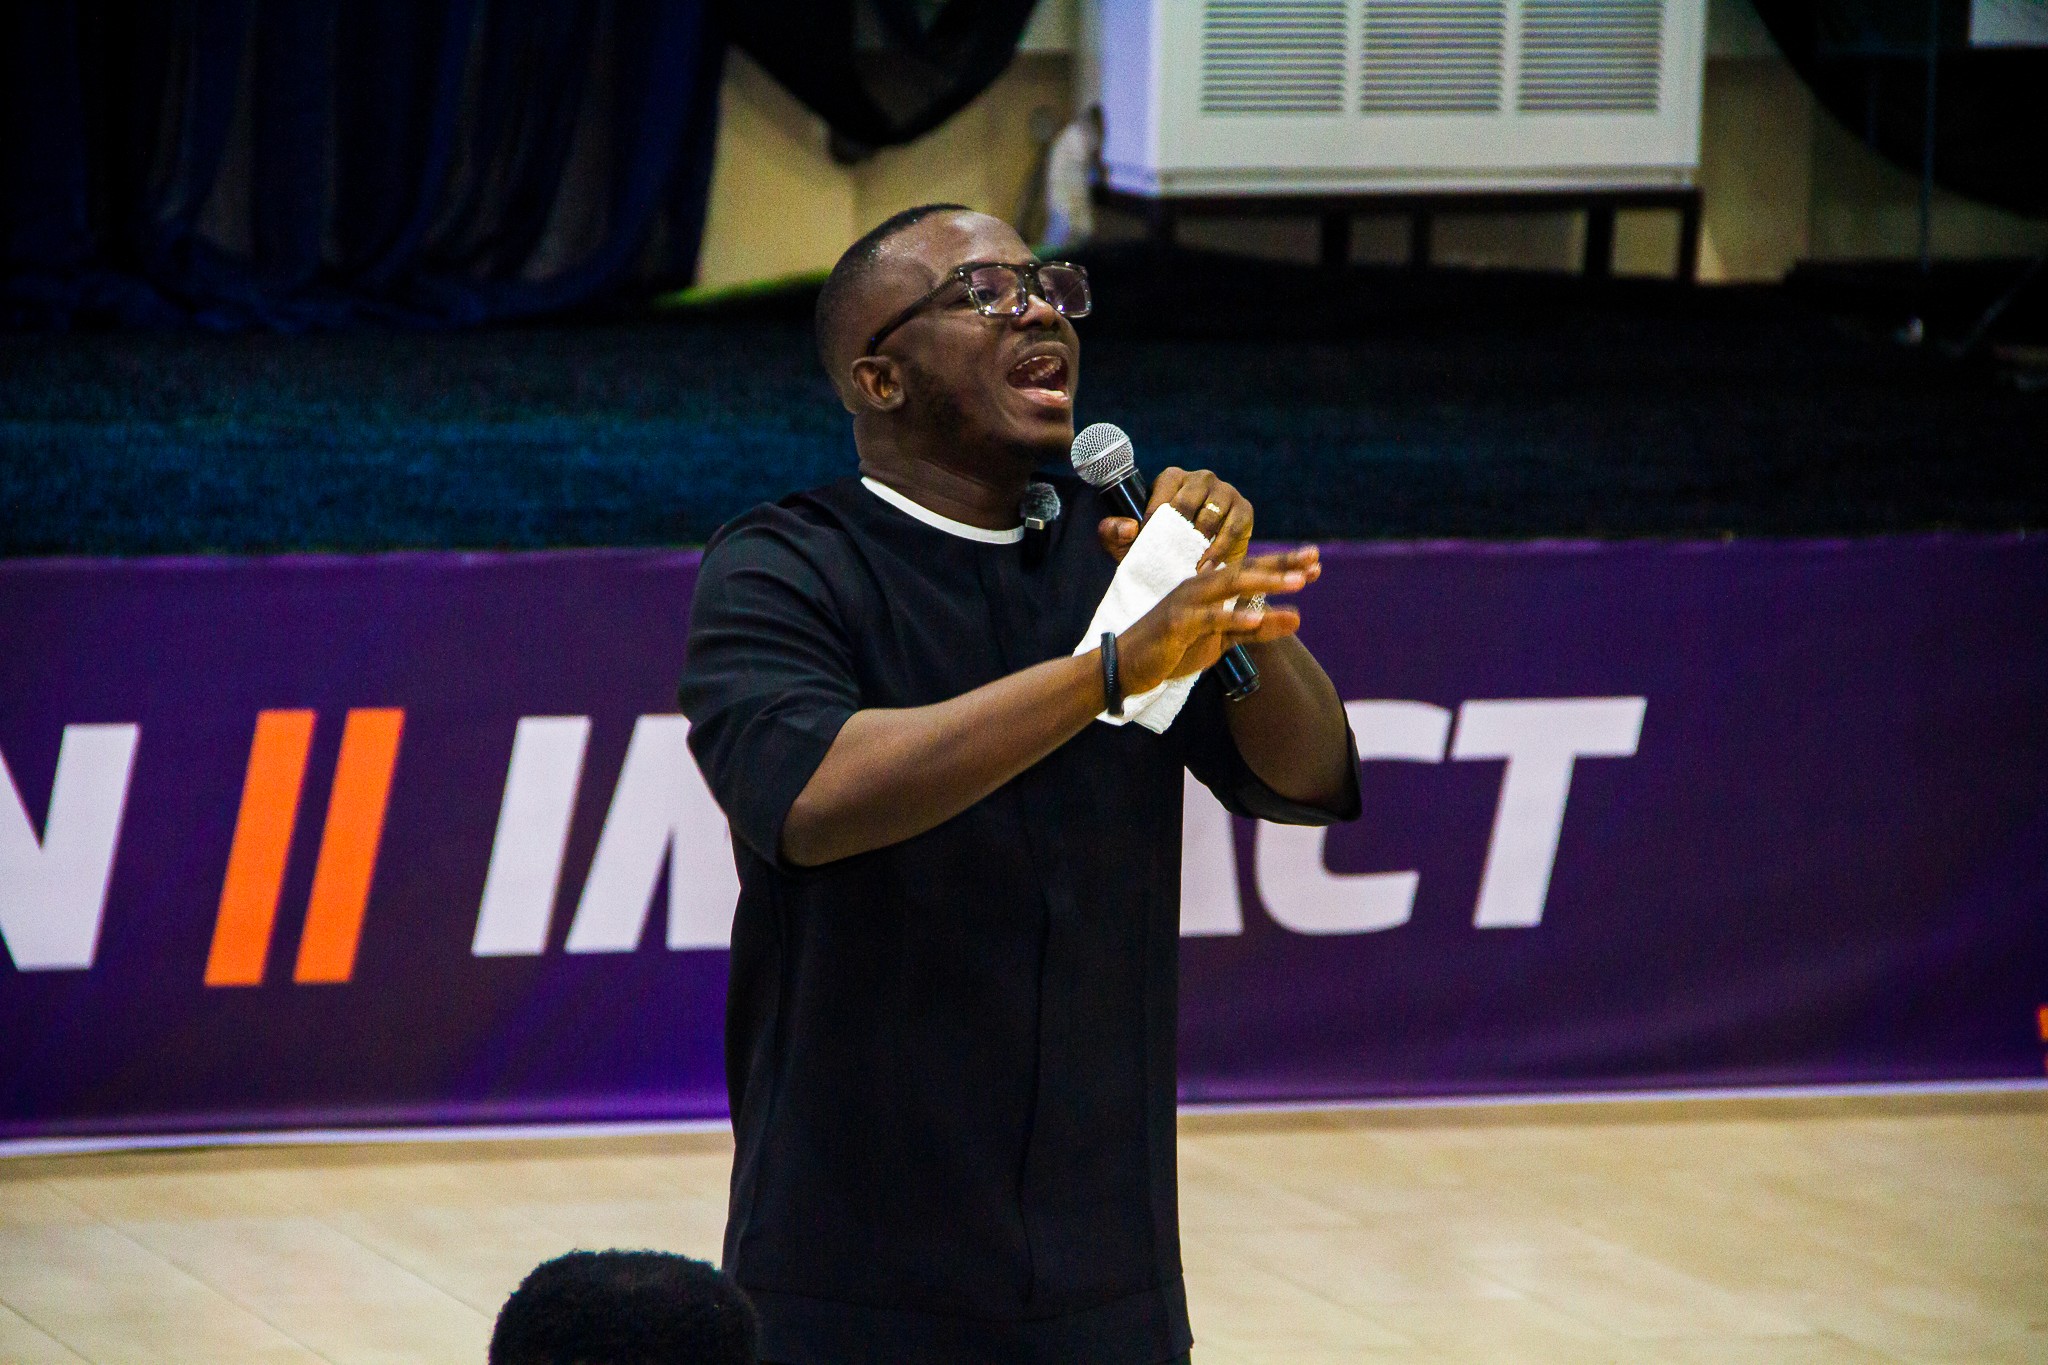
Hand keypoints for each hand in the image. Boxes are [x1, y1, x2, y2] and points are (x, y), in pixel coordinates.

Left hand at [1096, 467, 1252, 571]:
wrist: (1195, 567)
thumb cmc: (1159, 548)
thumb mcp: (1128, 543)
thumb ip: (1113, 532)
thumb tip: (1130, 527)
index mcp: (1173, 478)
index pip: (1165, 488)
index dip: (1155, 514)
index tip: (1148, 539)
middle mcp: (1201, 478)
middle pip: (1189, 498)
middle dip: (1179, 529)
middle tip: (1171, 554)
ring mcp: (1225, 492)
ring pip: (1212, 512)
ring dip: (1200, 542)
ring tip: (1190, 565)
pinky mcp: (1244, 509)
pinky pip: (1233, 526)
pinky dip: (1220, 548)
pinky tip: (1208, 566)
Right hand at [1115, 548, 1321, 695]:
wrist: (1125, 665)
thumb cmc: (1172, 648)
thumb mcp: (1220, 639)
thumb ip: (1255, 628)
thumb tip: (1296, 619)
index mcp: (1209, 586)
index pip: (1251, 569)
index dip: (1283, 564)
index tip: (1316, 560)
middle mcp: (1200, 586)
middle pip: (1245, 569)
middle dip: (1281, 563)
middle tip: (1314, 560)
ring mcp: (1187, 602)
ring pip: (1231, 585)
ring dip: (1266, 582)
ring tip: (1299, 583)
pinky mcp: (1177, 623)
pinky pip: (1210, 618)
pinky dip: (1234, 616)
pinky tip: (1259, 615)